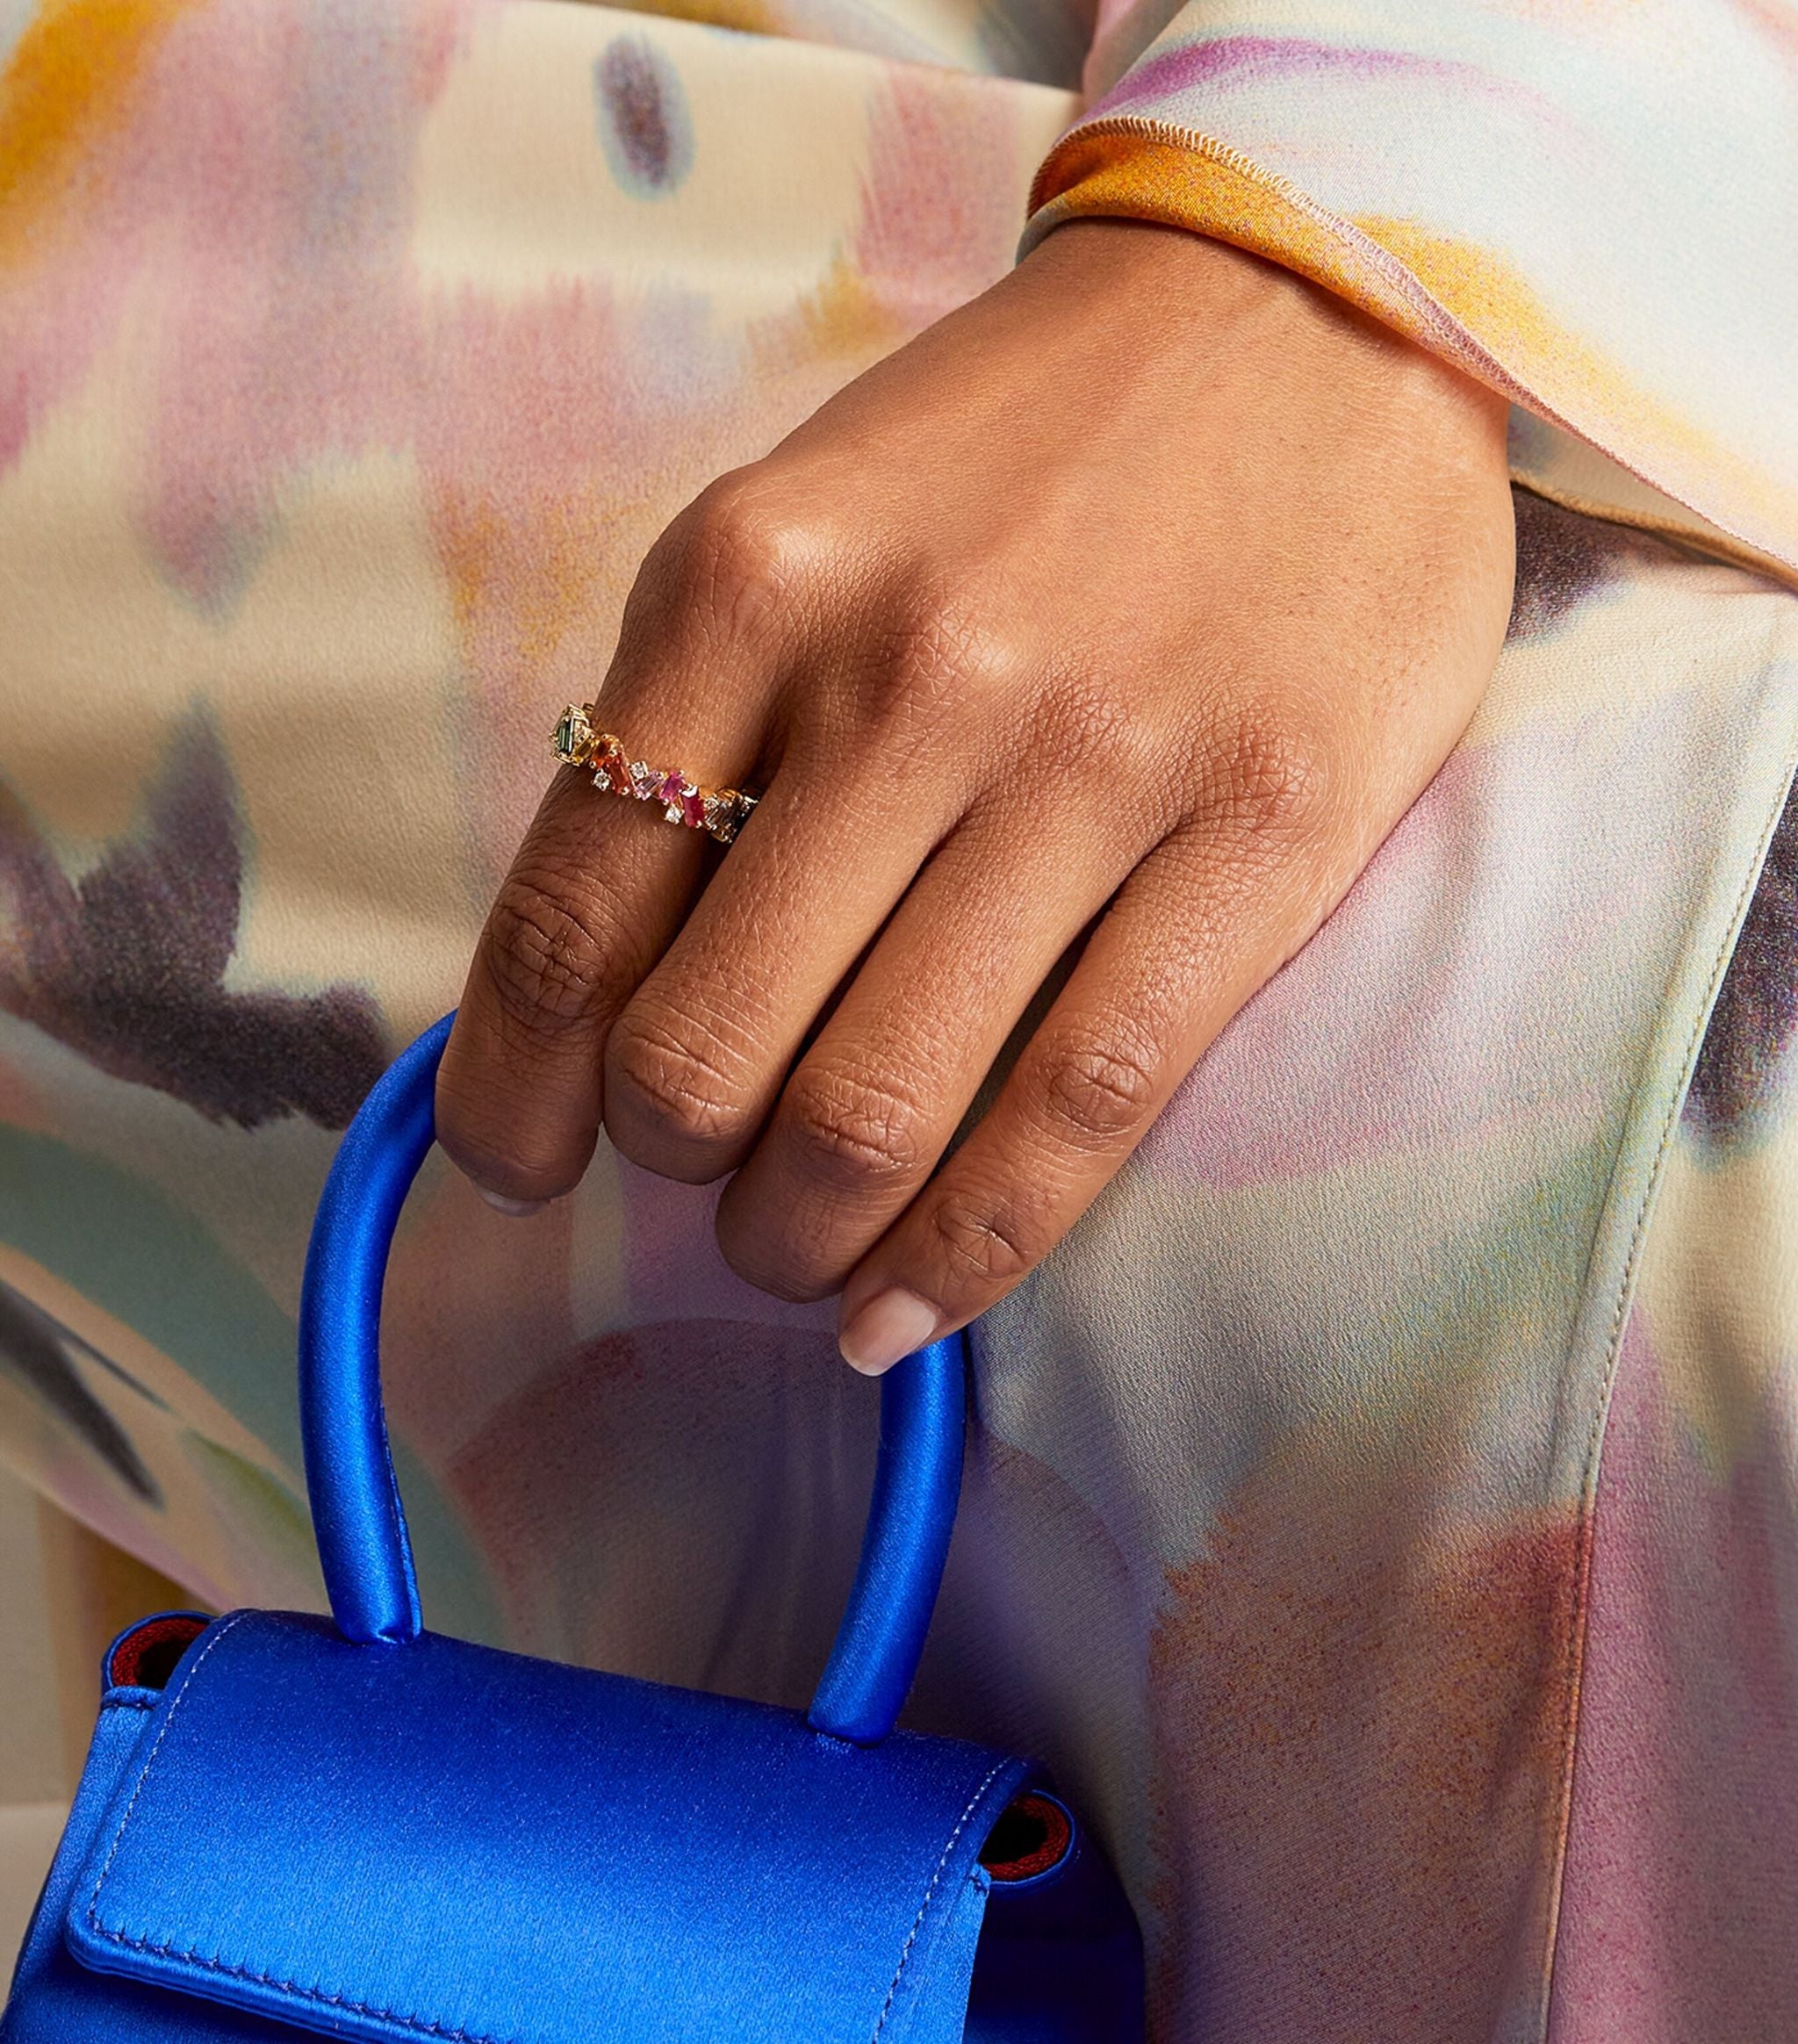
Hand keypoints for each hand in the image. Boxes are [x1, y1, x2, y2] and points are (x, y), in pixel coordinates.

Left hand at [435, 221, 1514, 1372]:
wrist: (1304, 312)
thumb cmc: (1028, 447)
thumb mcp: (806, 522)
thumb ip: (694, 730)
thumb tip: (594, 991)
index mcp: (749, 584)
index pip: (567, 916)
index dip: (514, 1091)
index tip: (525, 1161)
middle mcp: (902, 673)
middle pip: (704, 1047)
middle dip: (673, 1170)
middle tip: (705, 1185)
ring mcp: (1090, 758)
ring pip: (875, 1107)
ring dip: (798, 1238)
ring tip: (799, 1252)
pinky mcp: (1260, 832)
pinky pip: (1074, 1109)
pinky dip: (964, 1256)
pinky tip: (904, 1311)